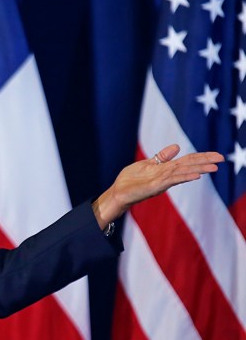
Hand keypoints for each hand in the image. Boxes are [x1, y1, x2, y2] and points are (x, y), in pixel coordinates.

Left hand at [92, 144, 223, 228]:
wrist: (117, 193)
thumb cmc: (130, 180)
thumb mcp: (146, 164)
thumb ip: (162, 157)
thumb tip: (177, 146)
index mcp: (166, 169)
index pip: (187, 161)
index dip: (202, 157)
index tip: (217, 155)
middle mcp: (166, 175)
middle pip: (189, 166)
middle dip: (205, 162)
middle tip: (222, 159)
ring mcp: (162, 181)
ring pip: (183, 173)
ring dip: (198, 169)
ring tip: (213, 167)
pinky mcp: (154, 187)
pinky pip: (171, 181)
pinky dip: (184, 177)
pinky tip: (195, 176)